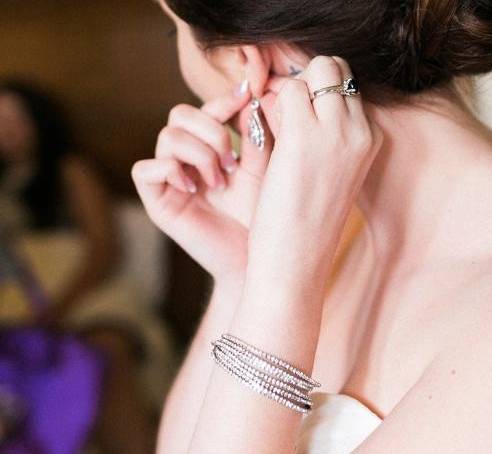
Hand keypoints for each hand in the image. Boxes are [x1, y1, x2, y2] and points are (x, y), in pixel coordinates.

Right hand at [132, 87, 277, 279]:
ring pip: (167, 137)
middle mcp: (185, 159)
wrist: (254, 257)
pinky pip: (145, 169)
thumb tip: (253, 96)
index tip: (249, 95)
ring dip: (199, 154)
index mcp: (210, 148)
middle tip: (232, 162)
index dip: (223, 101)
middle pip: (178, 114)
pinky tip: (195, 189)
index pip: (205, 110)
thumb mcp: (262, 168)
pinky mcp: (156, 201)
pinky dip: (171, 171)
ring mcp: (169, 179)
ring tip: (220, 181)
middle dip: (210, 130)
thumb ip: (256, 134)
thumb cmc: (260, 215)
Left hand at [246, 56, 382, 285]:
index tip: (295, 118)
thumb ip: (324, 135)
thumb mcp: (329, 173)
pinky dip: (269, 105)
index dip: (316, 94)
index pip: (346, 86)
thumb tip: (296, 95)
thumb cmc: (306, 223)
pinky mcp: (304, 137)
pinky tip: (262, 137)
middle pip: (335, 68)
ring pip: (314, 70)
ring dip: (288, 91)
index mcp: (372, 140)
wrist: (298, 261)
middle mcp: (362, 131)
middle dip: (305, 80)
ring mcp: (337, 131)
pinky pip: (285, 91)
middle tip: (283, 115)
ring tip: (273, 130)